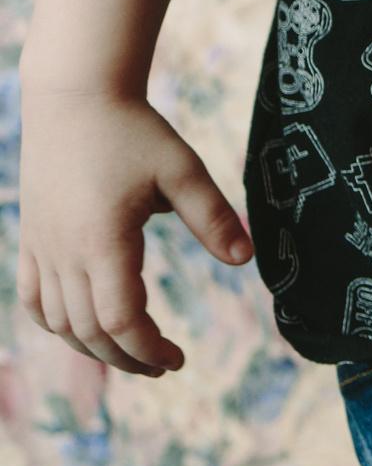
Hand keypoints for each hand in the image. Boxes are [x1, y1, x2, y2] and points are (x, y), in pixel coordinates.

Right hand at [16, 89, 253, 375]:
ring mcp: (41, 247)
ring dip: (93, 347)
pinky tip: (83, 329)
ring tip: (133, 354)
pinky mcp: (32, 238)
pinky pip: (33, 298)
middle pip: (89, 331)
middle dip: (127, 358)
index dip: (148, 349)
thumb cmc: (133, 131)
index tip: (178, 360)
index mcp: (102, 241)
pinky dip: (56, 324)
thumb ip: (214, 216)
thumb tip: (246, 260)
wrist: (73, 98)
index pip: (120, 320)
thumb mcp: (182, 169)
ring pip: (58, 321)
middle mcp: (63, 252)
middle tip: (164, 367)